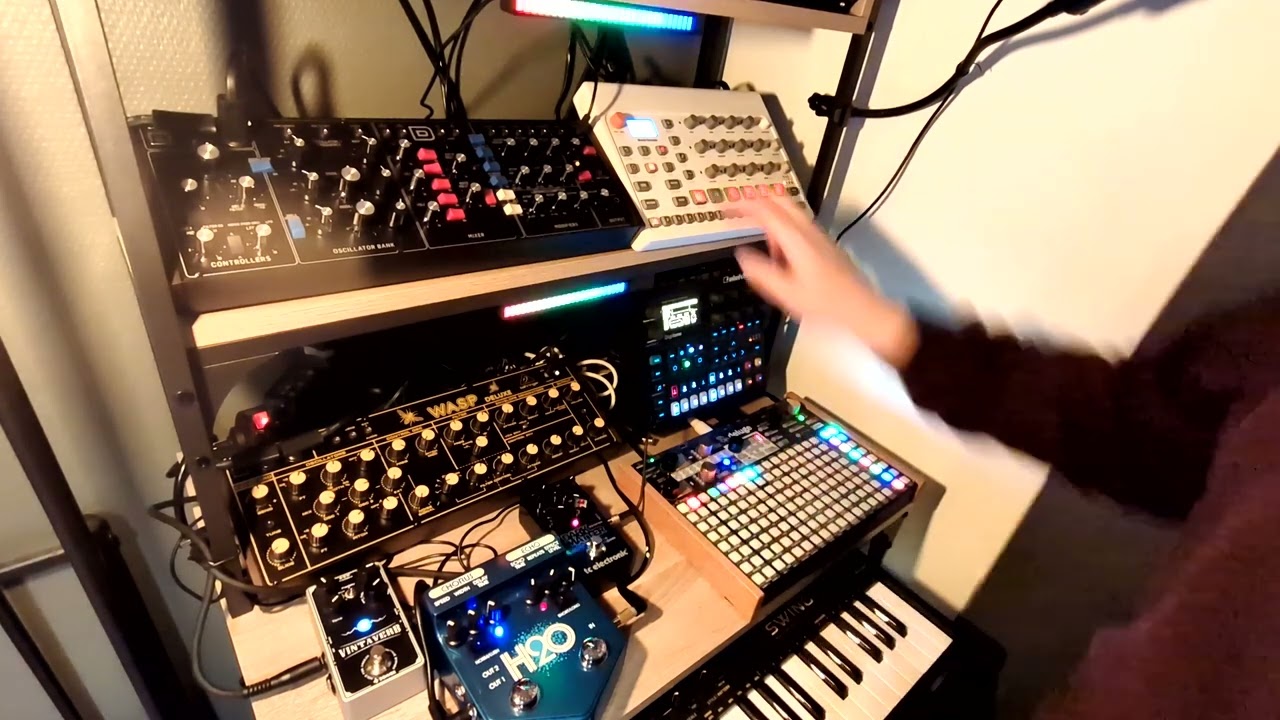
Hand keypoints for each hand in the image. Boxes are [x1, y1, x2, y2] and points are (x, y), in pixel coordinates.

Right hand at [734, 197, 919, 368]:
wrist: (862, 311)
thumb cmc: (827, 305)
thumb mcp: (786, 293)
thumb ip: (761, 272)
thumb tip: (742, 256)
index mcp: (797, 240)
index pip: (767, 211)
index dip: (744, 205)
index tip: (728, 208)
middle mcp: (810, 233)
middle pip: (782, 202)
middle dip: (758, 202)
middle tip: (740, 211)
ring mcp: (820, 238)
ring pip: (792, 214)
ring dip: (772, 220)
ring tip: (763, 245)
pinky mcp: (826, 247)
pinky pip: (800, 228)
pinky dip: (784, 232)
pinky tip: (783, 256)